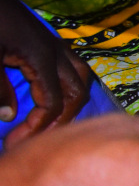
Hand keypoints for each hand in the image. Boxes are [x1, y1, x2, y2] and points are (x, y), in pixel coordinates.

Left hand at [0, 0, 90, 147]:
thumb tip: (9, 117)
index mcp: (42, 58)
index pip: (54, 102)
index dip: (38, 126)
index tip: (15, 142)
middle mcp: (57, 53)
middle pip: (76, 94)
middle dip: (60, 120)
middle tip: (35, 139)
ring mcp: (58, 46)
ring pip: (81, 80)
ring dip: (70, 104)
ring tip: (50, 122)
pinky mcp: (51, 43)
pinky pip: (74, 69)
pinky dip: (70, 87)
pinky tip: (55, 96)